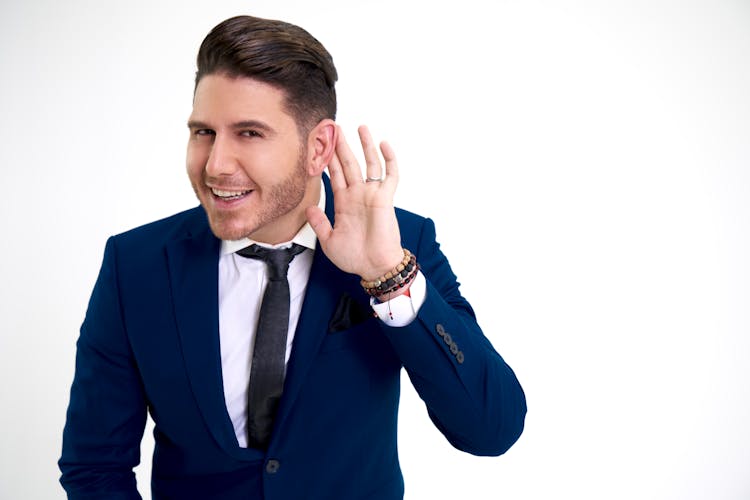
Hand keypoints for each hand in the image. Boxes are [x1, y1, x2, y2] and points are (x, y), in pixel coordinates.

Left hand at [306, 125, 404, 280]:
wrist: (373, 267)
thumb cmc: (353, 257)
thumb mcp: (328, 240)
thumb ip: (319, 223)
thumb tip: (308, 208)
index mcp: (343, 203)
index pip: (334, 175)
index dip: (327, 159)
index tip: (321, 143)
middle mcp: (357, 195)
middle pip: (349, 163)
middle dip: (342, 145)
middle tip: (335, 126)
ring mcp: (372, 194)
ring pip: (369, 164)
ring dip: (365, 145)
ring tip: (361, 127)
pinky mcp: (385, 198)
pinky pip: (390, 175)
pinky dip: (389, 160)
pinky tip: (384, 145)